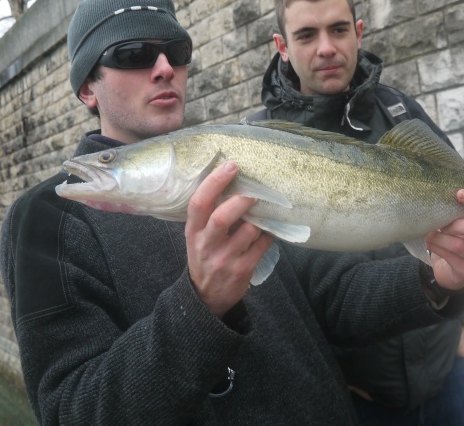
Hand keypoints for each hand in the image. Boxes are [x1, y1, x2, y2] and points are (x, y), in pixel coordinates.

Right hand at [185, 161, 272, 317]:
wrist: (206, 297)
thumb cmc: (205, 256)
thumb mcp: (198, 236)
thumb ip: (210, 214)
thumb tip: (235, 182)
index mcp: (193, 231)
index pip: (199, 203)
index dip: (214, 182)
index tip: (231, 166)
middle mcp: (206, 245)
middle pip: (222, 218)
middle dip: (241, 201)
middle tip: (255, 191)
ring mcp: (224, 259)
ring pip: (247, 231)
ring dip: (259, 219)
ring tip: (264, 212)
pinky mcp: (242, 270)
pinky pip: (261, 246)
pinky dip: (269, 234)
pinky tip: (269, 230)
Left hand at [425, 190, 463, 291]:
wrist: (448, 269)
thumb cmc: (454, 239)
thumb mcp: (459, 224)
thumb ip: (457, 212)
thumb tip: (441, 196)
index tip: (459, 194)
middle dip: (457, 224)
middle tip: (442, 224)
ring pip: (460, 245)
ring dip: (440, 237)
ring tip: (428, 233)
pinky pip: (452, 257)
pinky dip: (437, 247)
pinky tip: (429, 243)